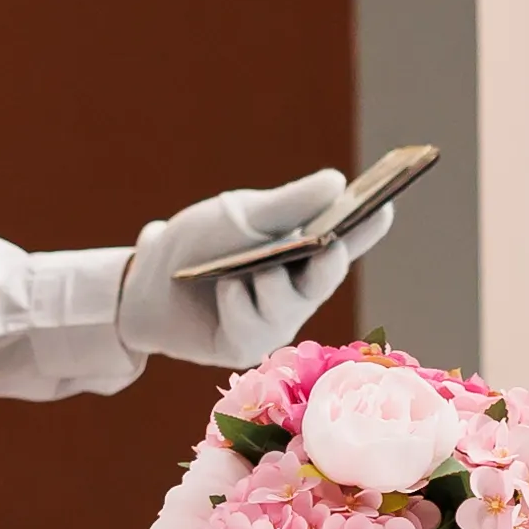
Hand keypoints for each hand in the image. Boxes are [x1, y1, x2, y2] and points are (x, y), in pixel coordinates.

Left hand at [120, 169, 398, 367]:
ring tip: (252, 268)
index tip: (386, 205)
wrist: (142, 283)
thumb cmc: (196, 245)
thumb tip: (336, 182)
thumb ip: (286, 205)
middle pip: (326, 277)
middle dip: (329, 263)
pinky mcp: (246, 346)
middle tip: (330, 244)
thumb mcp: (238, 215)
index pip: (346, 238)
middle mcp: (297, 288)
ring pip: (290, 304)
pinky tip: (225, 290)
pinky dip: (238, 302)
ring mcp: (274, 321)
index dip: (369, 226)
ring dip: (272, 284)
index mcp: (302, 250)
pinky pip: (253, 327)